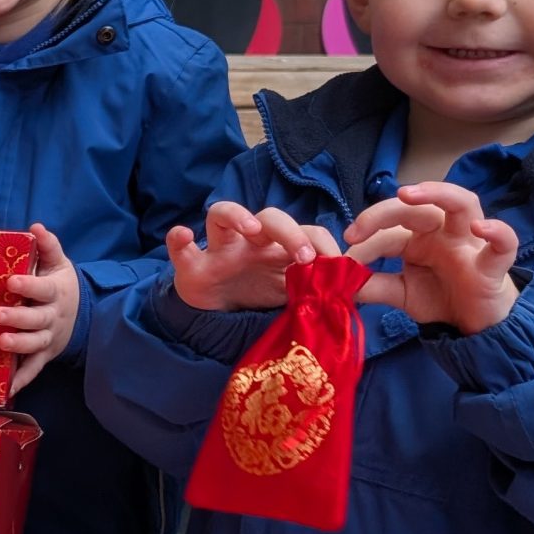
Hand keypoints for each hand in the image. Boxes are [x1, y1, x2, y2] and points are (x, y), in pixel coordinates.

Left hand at [0, 223, 78, 395]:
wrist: (79, 313)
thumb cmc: (58, 284)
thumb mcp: (57, 263)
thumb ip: (48, 246)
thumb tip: (36, 227)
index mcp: (55, 292)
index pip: (43, 289)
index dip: (28, 286)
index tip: (11, 282)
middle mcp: (53, 317)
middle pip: (37, 320)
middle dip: (17, 318)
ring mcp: (49, 338)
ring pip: (35, 344)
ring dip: (19, 345)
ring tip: (0, 343)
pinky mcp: (44, 355)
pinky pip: (34, 368)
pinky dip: (22, 379)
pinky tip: (7, 388)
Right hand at [168, 202, 342, 311]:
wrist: (215, 318)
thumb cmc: (255, 298)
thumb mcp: (290, 296)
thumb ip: (314, 290)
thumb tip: (354, 293)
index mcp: (278, 249)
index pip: (306, 231)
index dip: (323, 243)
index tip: (336, 265)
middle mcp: (249, 241)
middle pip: (269, 216)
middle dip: (288, 230)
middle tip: (302, 257)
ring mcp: (218, 249)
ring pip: (222, 214)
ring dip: (237, 216)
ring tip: (250, 230)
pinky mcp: (191, 265)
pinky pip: (181, 247)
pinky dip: (179, 240)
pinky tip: (182, 235)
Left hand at [345, 183, 520, 332]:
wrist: (476, 326)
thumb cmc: (441, 297)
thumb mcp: (401, 293)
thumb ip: (372, 285)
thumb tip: (336, 279)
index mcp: (419, 237)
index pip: (389, 231)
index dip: (364, 241)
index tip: (340, 258)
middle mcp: (444, 232)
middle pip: (418, 207)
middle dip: (384, 211)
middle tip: (357, 230)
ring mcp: (470, 243)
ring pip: (462, 204)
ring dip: (437, 193)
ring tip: (408, 194)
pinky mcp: (493, 263)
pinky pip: (504, 242)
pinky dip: (497, 232)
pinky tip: (481, 227)